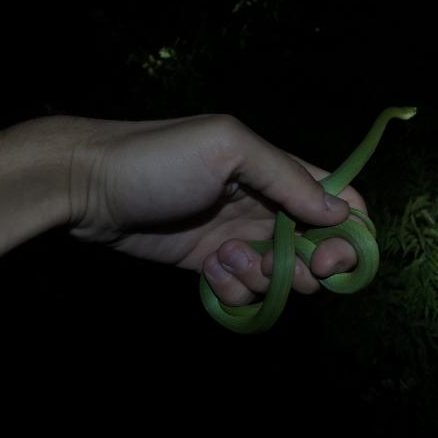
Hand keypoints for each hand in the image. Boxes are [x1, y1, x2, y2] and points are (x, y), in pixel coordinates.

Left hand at [69, 114, 367, 306]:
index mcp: (274, 169)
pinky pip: (245, 289)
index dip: (349, 230)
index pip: (337, 199)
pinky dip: (235, 288)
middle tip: (289, 270)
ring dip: (266, 278)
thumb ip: (285, 175)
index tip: (335, 256)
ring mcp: (236, 236)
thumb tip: (340, 212)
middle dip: (311, 265)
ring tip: (227, 260)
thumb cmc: (158, 158)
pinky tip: (209, 271)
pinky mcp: (210, 264)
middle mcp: (263, 204)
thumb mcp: (226, 148)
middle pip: (317, 245)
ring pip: (282, 274)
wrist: (89, 187)